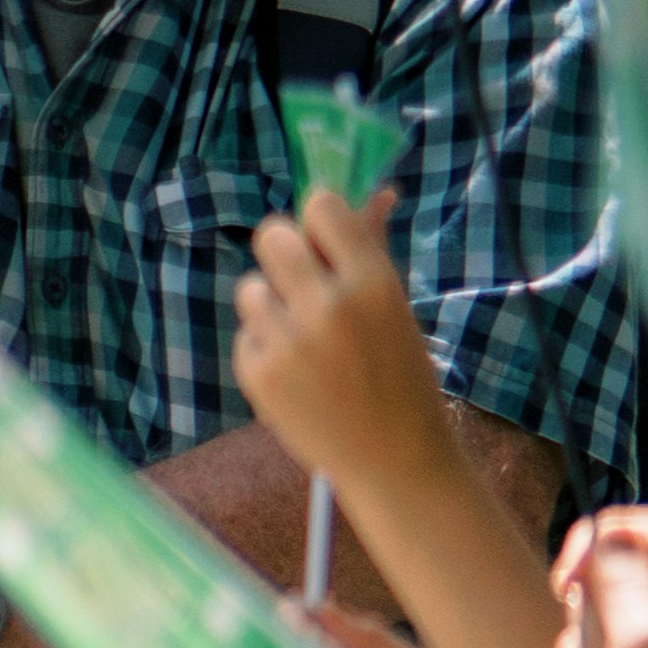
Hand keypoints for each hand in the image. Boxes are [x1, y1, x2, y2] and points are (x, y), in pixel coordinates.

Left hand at [240, 190, 461, 504]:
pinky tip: (299, 375)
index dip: (318, 219)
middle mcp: (326, 307)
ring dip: (272, 303)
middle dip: (285, 252)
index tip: (324, 238)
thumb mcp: (395, 308)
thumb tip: (376, 191)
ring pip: (251, 287)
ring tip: (307, 339)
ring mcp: (286, 341)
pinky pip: (247, 333)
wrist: (395, 456)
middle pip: (271, 235)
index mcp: (372, 284)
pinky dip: (267, 347)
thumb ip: (370, 248)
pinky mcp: (255, 371)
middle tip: (303, 281)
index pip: (320, 206)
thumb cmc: (401, 374)